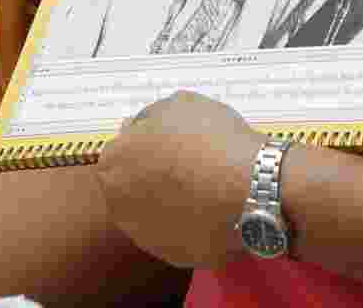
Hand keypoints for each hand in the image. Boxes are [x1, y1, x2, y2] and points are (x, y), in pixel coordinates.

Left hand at [94, 91, 261, 268]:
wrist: (249, 189)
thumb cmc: (210, 139)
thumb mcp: (178, 104)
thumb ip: (150, 117)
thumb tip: (138, 129)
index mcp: (114, 164)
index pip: (120, 154)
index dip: (144, 146)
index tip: (168, 144)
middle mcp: (120, 205)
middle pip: (130, 187)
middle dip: (150, 176)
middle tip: (184, 165)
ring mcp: (146, 237)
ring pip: (152, 214)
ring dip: (168, 202)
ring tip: (201, 188)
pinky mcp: (173, 259)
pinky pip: (177, 236)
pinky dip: (189, 224)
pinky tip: (210, 210)